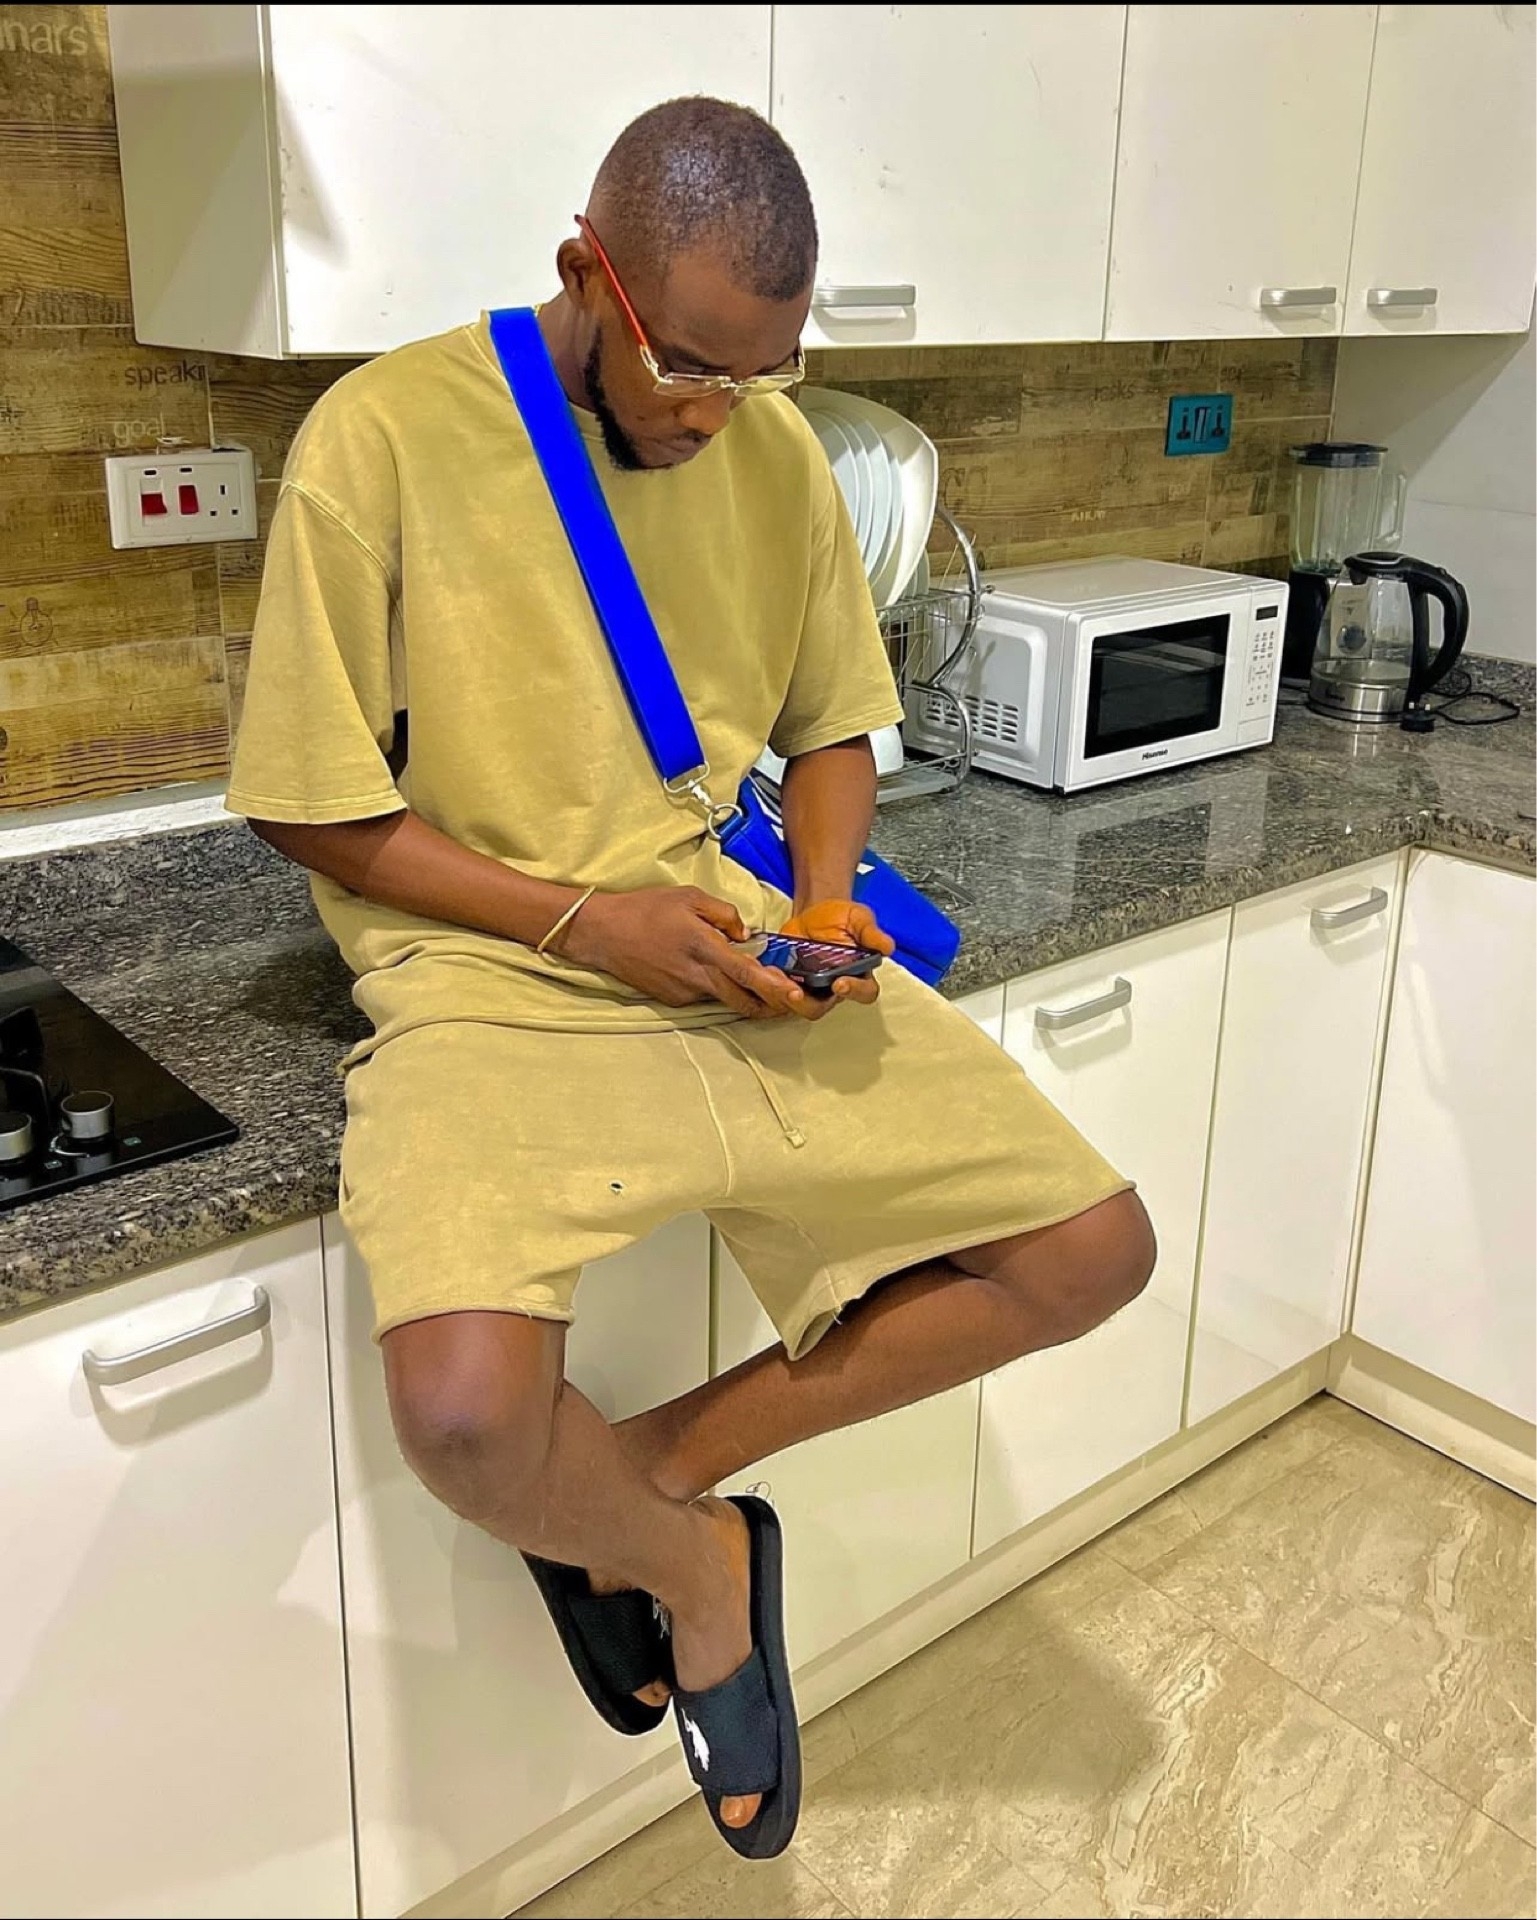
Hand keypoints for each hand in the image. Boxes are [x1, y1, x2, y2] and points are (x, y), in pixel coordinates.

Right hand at [560, 887, 807, 1019]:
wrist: (602, 933)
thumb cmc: (645, 909)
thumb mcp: (689, 896)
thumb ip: (724, 914)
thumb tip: (746, 933)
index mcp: (704, 949)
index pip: (748, 975)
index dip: (776, 989)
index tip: (797, 996)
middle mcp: (697, 977)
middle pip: (744, 1001)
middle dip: (771, 1005)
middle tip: (790, 998)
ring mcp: (684, 992)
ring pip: (725, 1000)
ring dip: (745, 996)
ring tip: (760, 984)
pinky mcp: (672, 1000)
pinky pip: (704, 996)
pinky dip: (716, 988)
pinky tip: (711, 972)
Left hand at [777, 898, 894, 1017]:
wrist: (815, 914)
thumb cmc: (841, 918)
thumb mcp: (858, 918)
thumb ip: (871, 932)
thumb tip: (887, 947)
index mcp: (858, 974)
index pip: (864, 992)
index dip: (854, 992)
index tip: (841, 984)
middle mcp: (834, 987)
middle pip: (823, 1008)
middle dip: (808, 1003)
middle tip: (798, 992)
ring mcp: (810, 988)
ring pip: (797, 1005)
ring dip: (785, 996)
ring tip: (777, 979)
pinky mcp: (788, 982)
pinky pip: (777, 993)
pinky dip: (769, 985)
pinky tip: (766, 970)